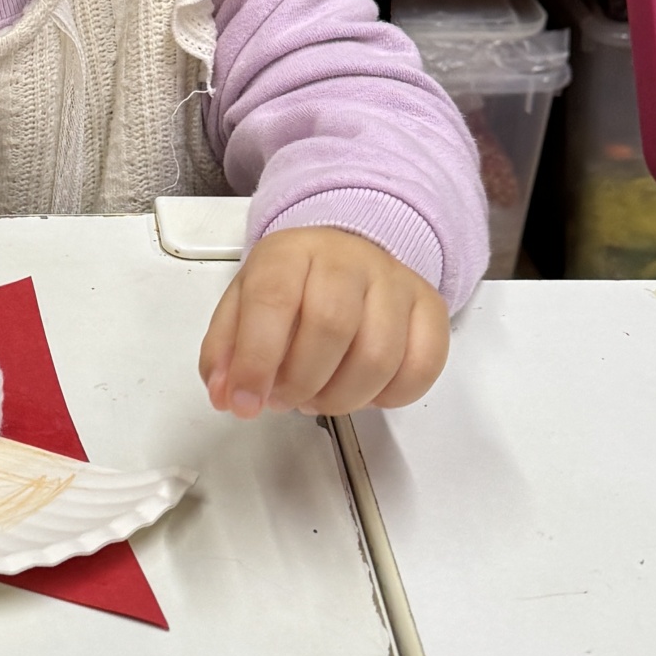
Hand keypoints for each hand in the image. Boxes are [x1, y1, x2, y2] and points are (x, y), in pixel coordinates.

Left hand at [199, 226, 448, 418]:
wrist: (346, 255)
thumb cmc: (291, 287)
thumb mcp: (241, 306)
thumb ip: (225, 351)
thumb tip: (226, 396)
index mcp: (291, 252)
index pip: (274, 300)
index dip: (256, 361)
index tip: (244, 402)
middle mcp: (350, 259)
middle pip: (332, 328)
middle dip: (300, 383)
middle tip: (283, 399)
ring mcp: (397, 282)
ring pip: (379, 356)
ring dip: (341, 398)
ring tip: (317, 399)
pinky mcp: (431, 309)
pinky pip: (423, 367)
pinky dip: (388, 398)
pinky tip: (360, 393)